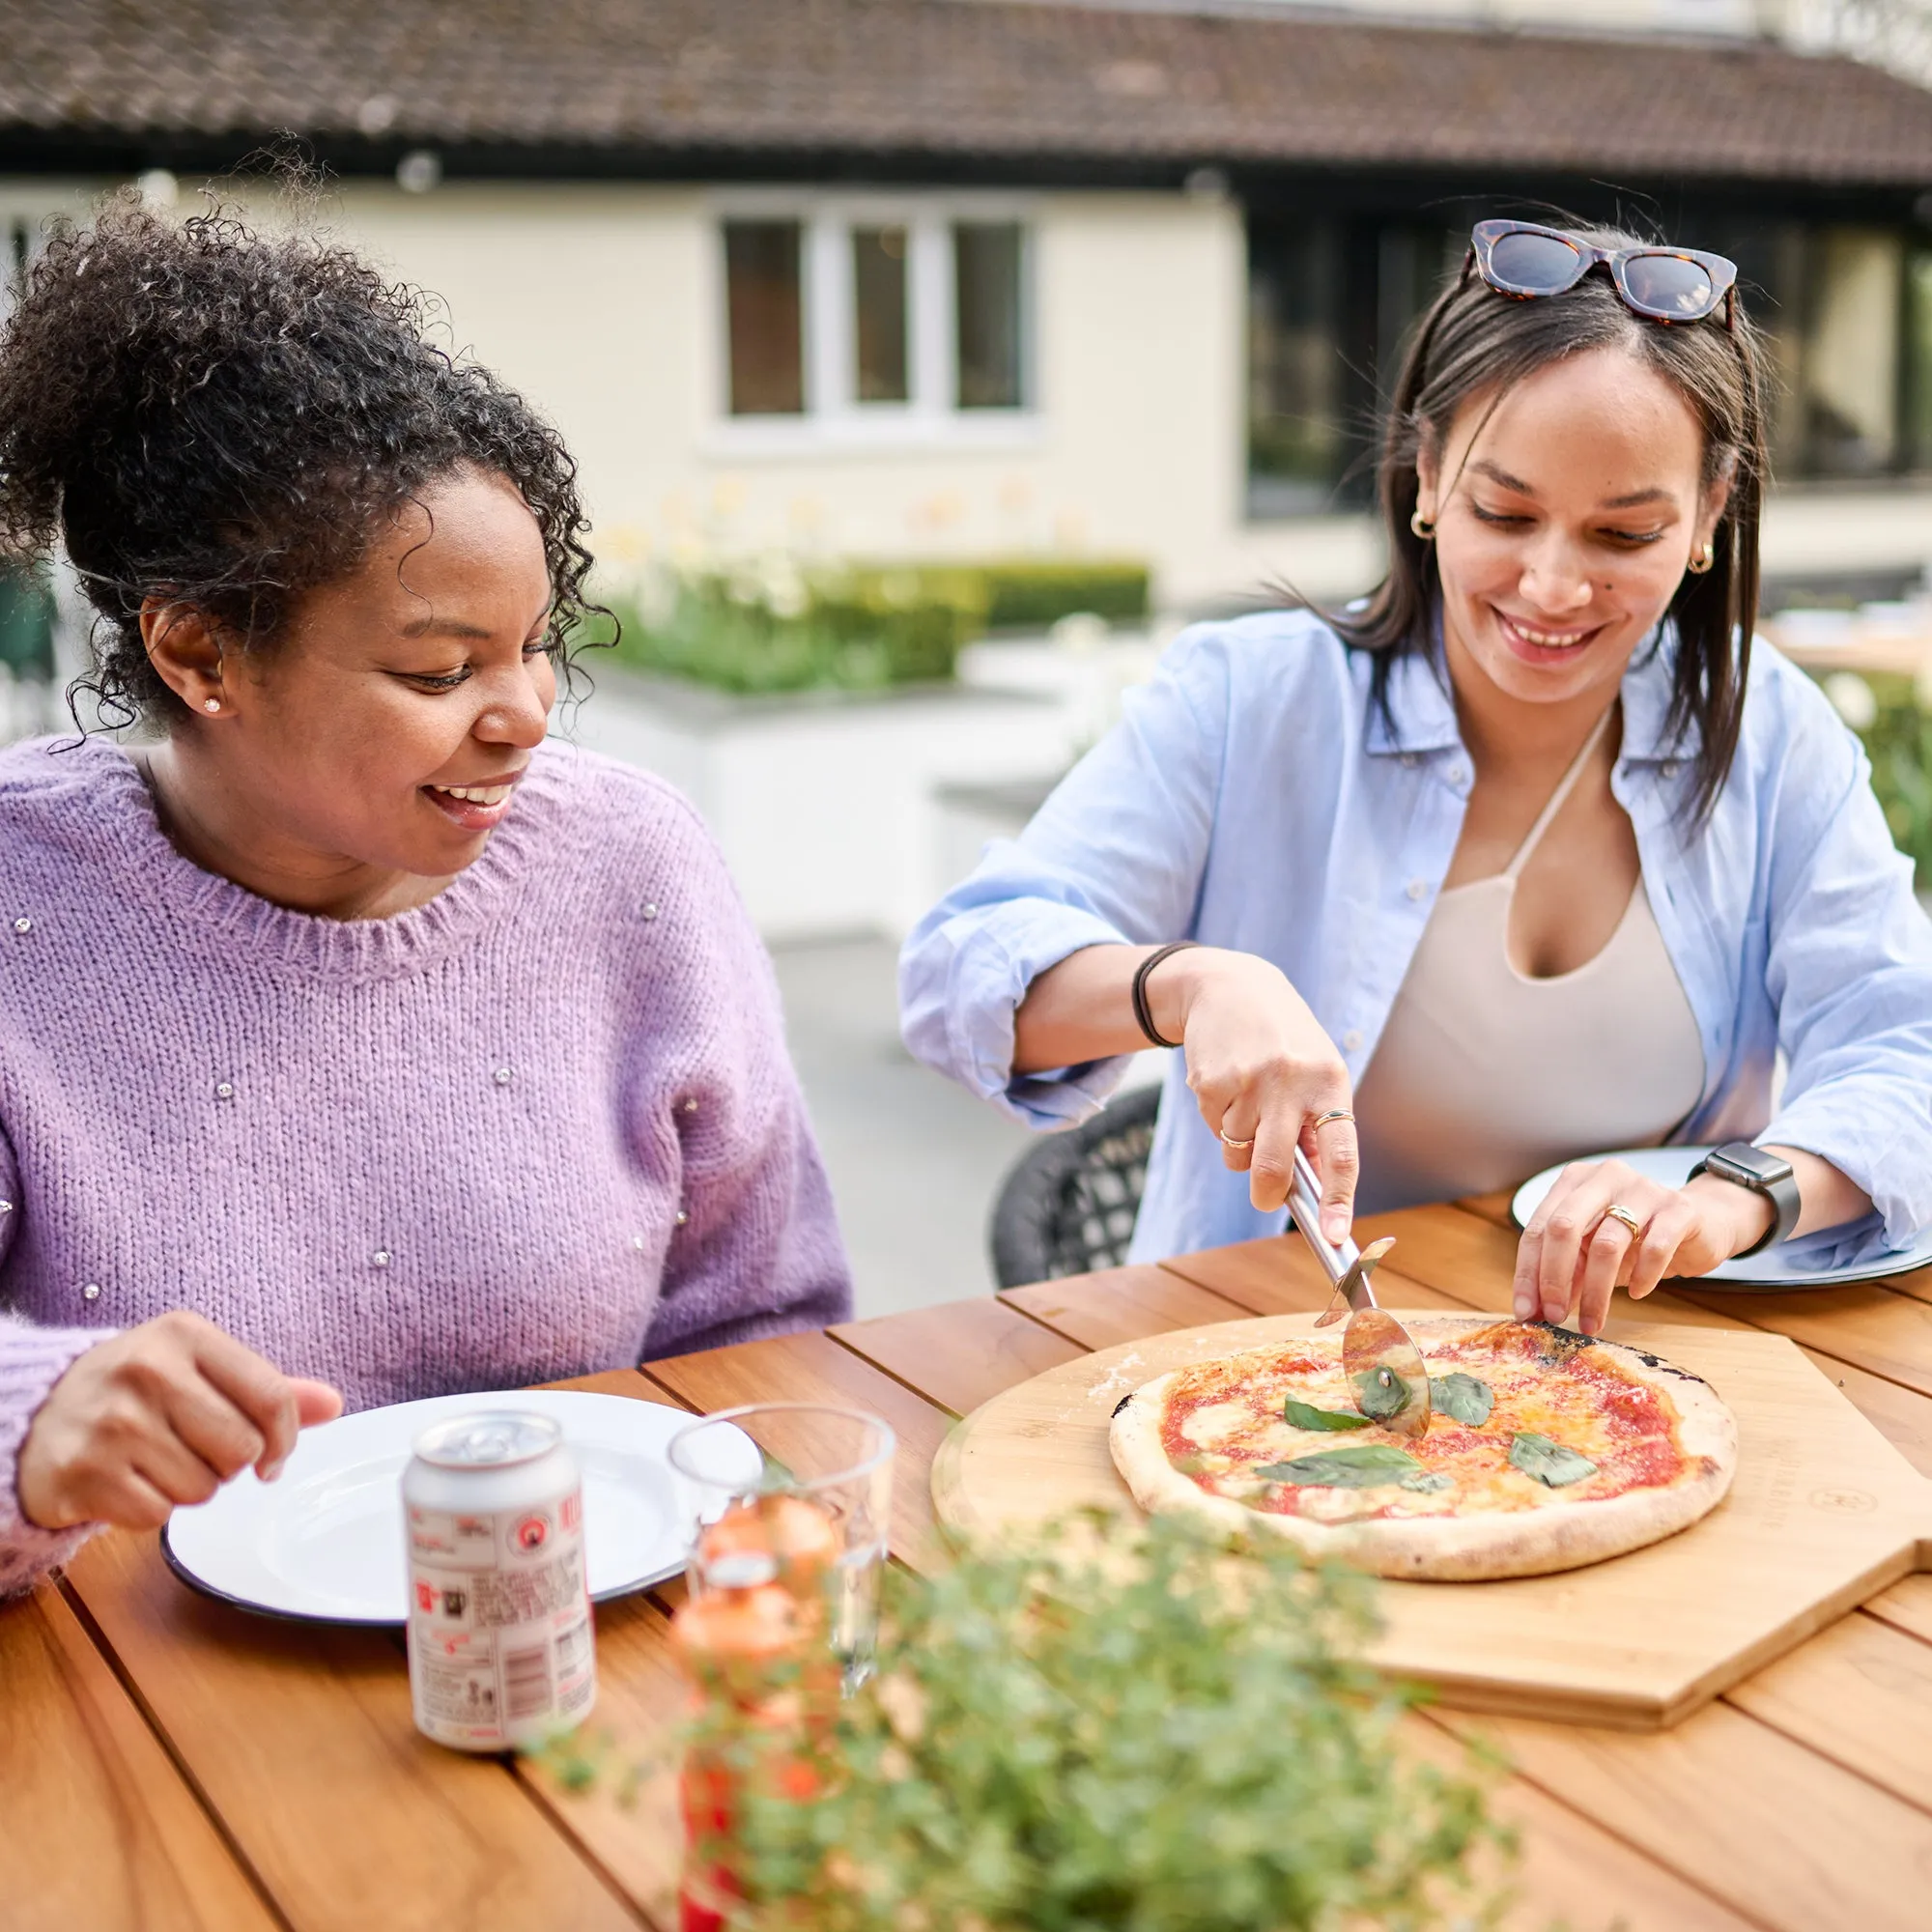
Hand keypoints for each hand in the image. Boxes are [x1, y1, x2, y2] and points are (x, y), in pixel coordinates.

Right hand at [16, 1312, 343, 1532]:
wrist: (38, 1416)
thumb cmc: (134, 1391)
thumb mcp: (198, 1369)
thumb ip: (265, 1389)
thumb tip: (333, 1404)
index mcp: (184, 1335)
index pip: (271, 1396)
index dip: (285, 1438)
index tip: (274, 1456)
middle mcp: (147, 1371)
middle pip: (242, 1448)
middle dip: (232, 1463)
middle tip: (198, 1450)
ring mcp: (113, 1422)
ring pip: (204, 1488)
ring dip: (191, 1487)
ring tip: (159, 1461)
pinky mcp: (85, 1473)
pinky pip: (160, 1515)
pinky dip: (153, 1509)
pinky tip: (131, 1482)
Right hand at [1149, 947, 1358, 1235]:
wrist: (1228, 985)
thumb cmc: (1283, 1038)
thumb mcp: (1314, 1070)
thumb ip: (1316, 1124)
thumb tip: (1311, 1188)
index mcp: (1329, 1081)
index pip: (1340, 1153)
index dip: (1339, 1199)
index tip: (1336, 1235)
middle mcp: (1290, 1082)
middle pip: (1274, 1167)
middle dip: (1266, 1194)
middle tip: (1265, 1198)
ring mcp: (1247, 1081)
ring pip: (1238, 1151)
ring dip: (1240, 1144)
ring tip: (1247, 1102)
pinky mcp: (1210, 1081)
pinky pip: (1214, 1128)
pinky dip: (1218, 1119)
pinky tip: (1227, 1085)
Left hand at [1513, 1159, 1776, 1335]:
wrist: (1701, 1221)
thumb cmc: (1636, 1238)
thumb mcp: (1591, 1252)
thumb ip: (1564, 1273)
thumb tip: (1534, 1310)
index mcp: (1574, 1181)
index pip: (1539, 1228)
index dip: (1528, 1272)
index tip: (1526, 1312)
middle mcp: (1604, 1177)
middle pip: (1564, 1228)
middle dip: (1554, 1278)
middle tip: (1555, 1317)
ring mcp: (1643, 1188)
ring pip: (1606, 1244)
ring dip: (1595, 1291)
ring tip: (1592, 1321)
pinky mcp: (1679, 1208)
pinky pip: (1655, 1247)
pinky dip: (1642, 1276)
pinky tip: (1638, 1293)